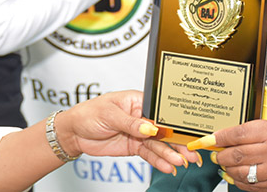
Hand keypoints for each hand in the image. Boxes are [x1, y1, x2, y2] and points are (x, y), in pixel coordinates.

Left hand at [56, 90, 199, 174]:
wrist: (75, 132)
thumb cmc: (89, 113)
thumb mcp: (109, 114)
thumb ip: (131, 122)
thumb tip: (150, 128)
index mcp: (138, 101)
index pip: (161, 111)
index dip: (175, 122)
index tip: (187, 132)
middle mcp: (142, 117)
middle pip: (164, 130)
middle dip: (178, 142)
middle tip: (191, 153)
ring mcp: (139, 133)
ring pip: (159, 145)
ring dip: (170, 154)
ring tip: (180, 163)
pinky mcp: (135, 146)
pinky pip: (150, 155)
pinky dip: (159, 161)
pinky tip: (168, 166)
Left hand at [189, 119, 266, 190]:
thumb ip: (262, 129)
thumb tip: (238, 135)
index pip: (238, 133)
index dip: (219, 136)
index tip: (209, 138)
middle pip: (236, 153)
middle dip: (221, 154)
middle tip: (216, 153)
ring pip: (242, 172)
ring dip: (228, 169)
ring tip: (224, 165)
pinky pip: (254, 187)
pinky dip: (241, 183)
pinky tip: (237, 178)